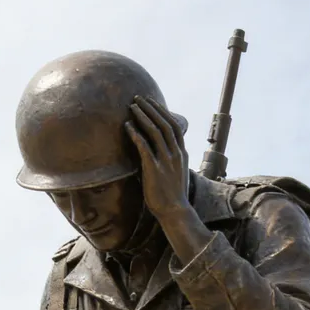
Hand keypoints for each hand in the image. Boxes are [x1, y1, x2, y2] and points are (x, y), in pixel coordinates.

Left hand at [125, 96, 190, 223]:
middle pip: (164, 124)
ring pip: (155, 131)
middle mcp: (176, 154)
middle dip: (151, 108)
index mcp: (182, 154)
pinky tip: (127, 126)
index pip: (174, 126)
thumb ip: (167, 160)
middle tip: (138, 98)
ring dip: (143, 117)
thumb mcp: (174, 173)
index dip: (162, 112)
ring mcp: (166, 161)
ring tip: (132, 107)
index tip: (152, 102)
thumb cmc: (172, 196)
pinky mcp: (154, 169)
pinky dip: (135, 134)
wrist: (175, 212)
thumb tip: (154, 151)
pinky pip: (144, 147)